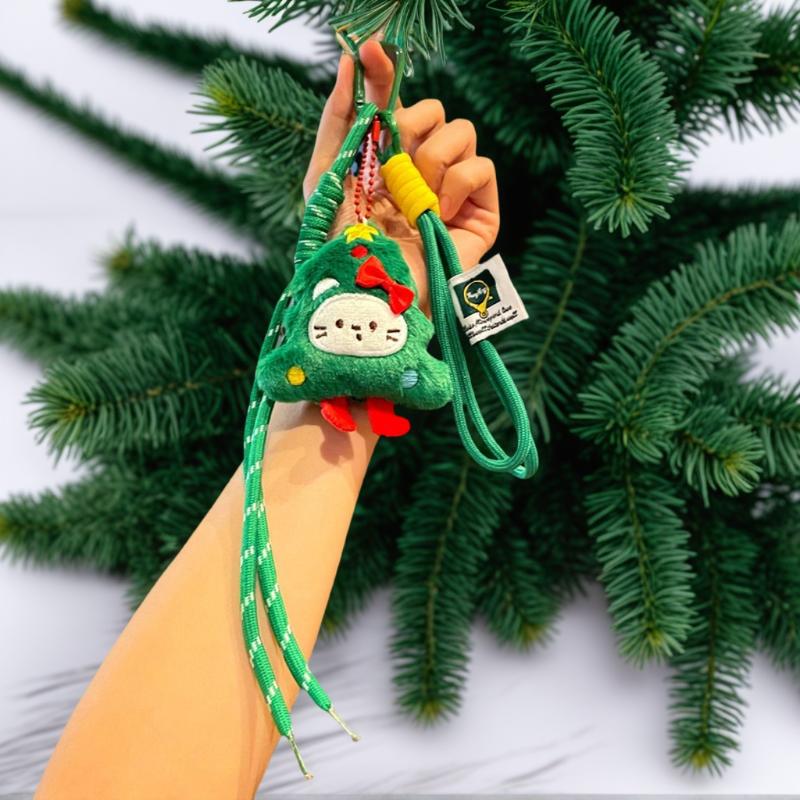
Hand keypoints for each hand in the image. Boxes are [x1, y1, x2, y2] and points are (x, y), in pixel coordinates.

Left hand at [302, 40, 499, 309]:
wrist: (372, 288)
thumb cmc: (343, 242)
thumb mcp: (326, 175)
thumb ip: (338, 117)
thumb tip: (351, 61)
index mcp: (386, 158)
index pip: (394, 102)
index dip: (385, 72)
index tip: (372, 48)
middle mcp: (422, 169)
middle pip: (434, 109)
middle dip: (412, 127)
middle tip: (393, 164)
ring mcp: (453, 190)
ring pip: (462, 131)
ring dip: (432, 161)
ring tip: (414, 200)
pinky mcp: (481, 211)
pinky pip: (482, 166)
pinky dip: (458, 185)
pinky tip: (438, 212)